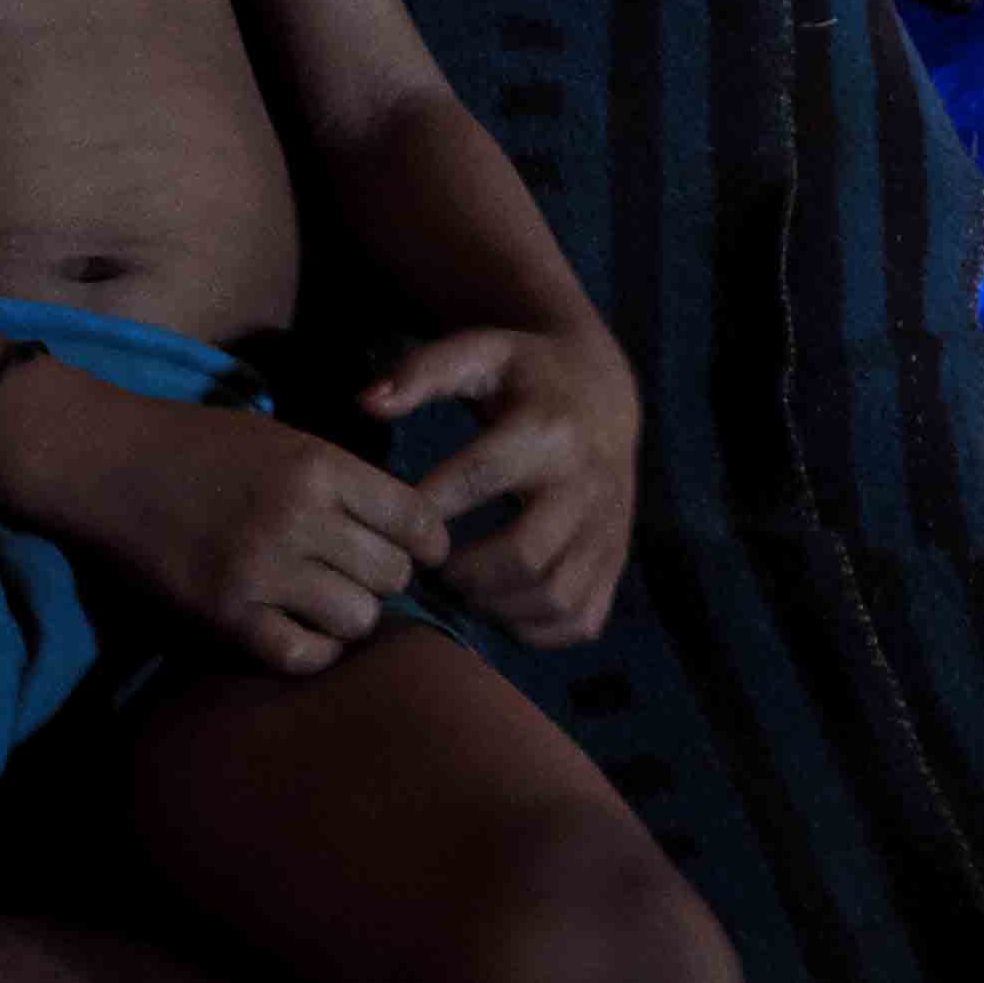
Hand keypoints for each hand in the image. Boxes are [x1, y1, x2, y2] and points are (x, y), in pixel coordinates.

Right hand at [0, 363, 452, 677]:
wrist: (106, 463)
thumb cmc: (194, 444)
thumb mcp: (279, 438)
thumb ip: (339, 479)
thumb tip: (404, 530)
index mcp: (317, 464)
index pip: (415, 519)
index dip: (429, 542)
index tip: (420, 551)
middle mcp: (299, 517)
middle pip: (393, 575)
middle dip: (385, 579)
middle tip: (358, 575)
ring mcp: (262, 570)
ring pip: (357, 621)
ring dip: (348, 617)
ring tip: (324, 603)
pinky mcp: (226, 614)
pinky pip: (301, 655)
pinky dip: (310, 650)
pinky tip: (296, 630)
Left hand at [362, 322, 642, 648]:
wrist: (605, 391)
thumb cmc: (525, 374)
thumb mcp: (479, 353)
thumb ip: (421, 373)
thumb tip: (366, 403)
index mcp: (546, 429)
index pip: (479, 477)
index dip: (428, 508)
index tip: (394, 525)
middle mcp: (586, 483)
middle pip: (523, 554)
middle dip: (465, 574)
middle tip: (430, 569)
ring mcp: (608, 529)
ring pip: (554, 596)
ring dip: (497, 607)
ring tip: (460, 588)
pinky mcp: (617, 561)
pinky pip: (579, 619)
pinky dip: (535, 629)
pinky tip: (499, 605)